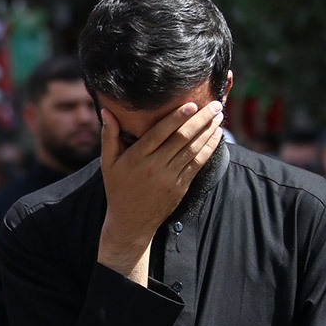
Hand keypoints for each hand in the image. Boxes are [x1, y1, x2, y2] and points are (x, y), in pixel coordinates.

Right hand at [97, 100, 223, 277]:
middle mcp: (154, 166)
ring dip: (208, 131)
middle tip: (215, 105)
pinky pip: (197, 164)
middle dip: (201, 119)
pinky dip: (209, 148)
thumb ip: (109, 135)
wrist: (130, 221)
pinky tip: (216, 136)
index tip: (192, 104)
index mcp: (136, 157)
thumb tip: (107, 111)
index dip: (178, 117)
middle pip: (182, 138)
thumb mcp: (107, 162)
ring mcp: (169, 177)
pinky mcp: (180, 186)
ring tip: (219, 116)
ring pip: (193, 150)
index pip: (160, 132)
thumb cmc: (118, 188)